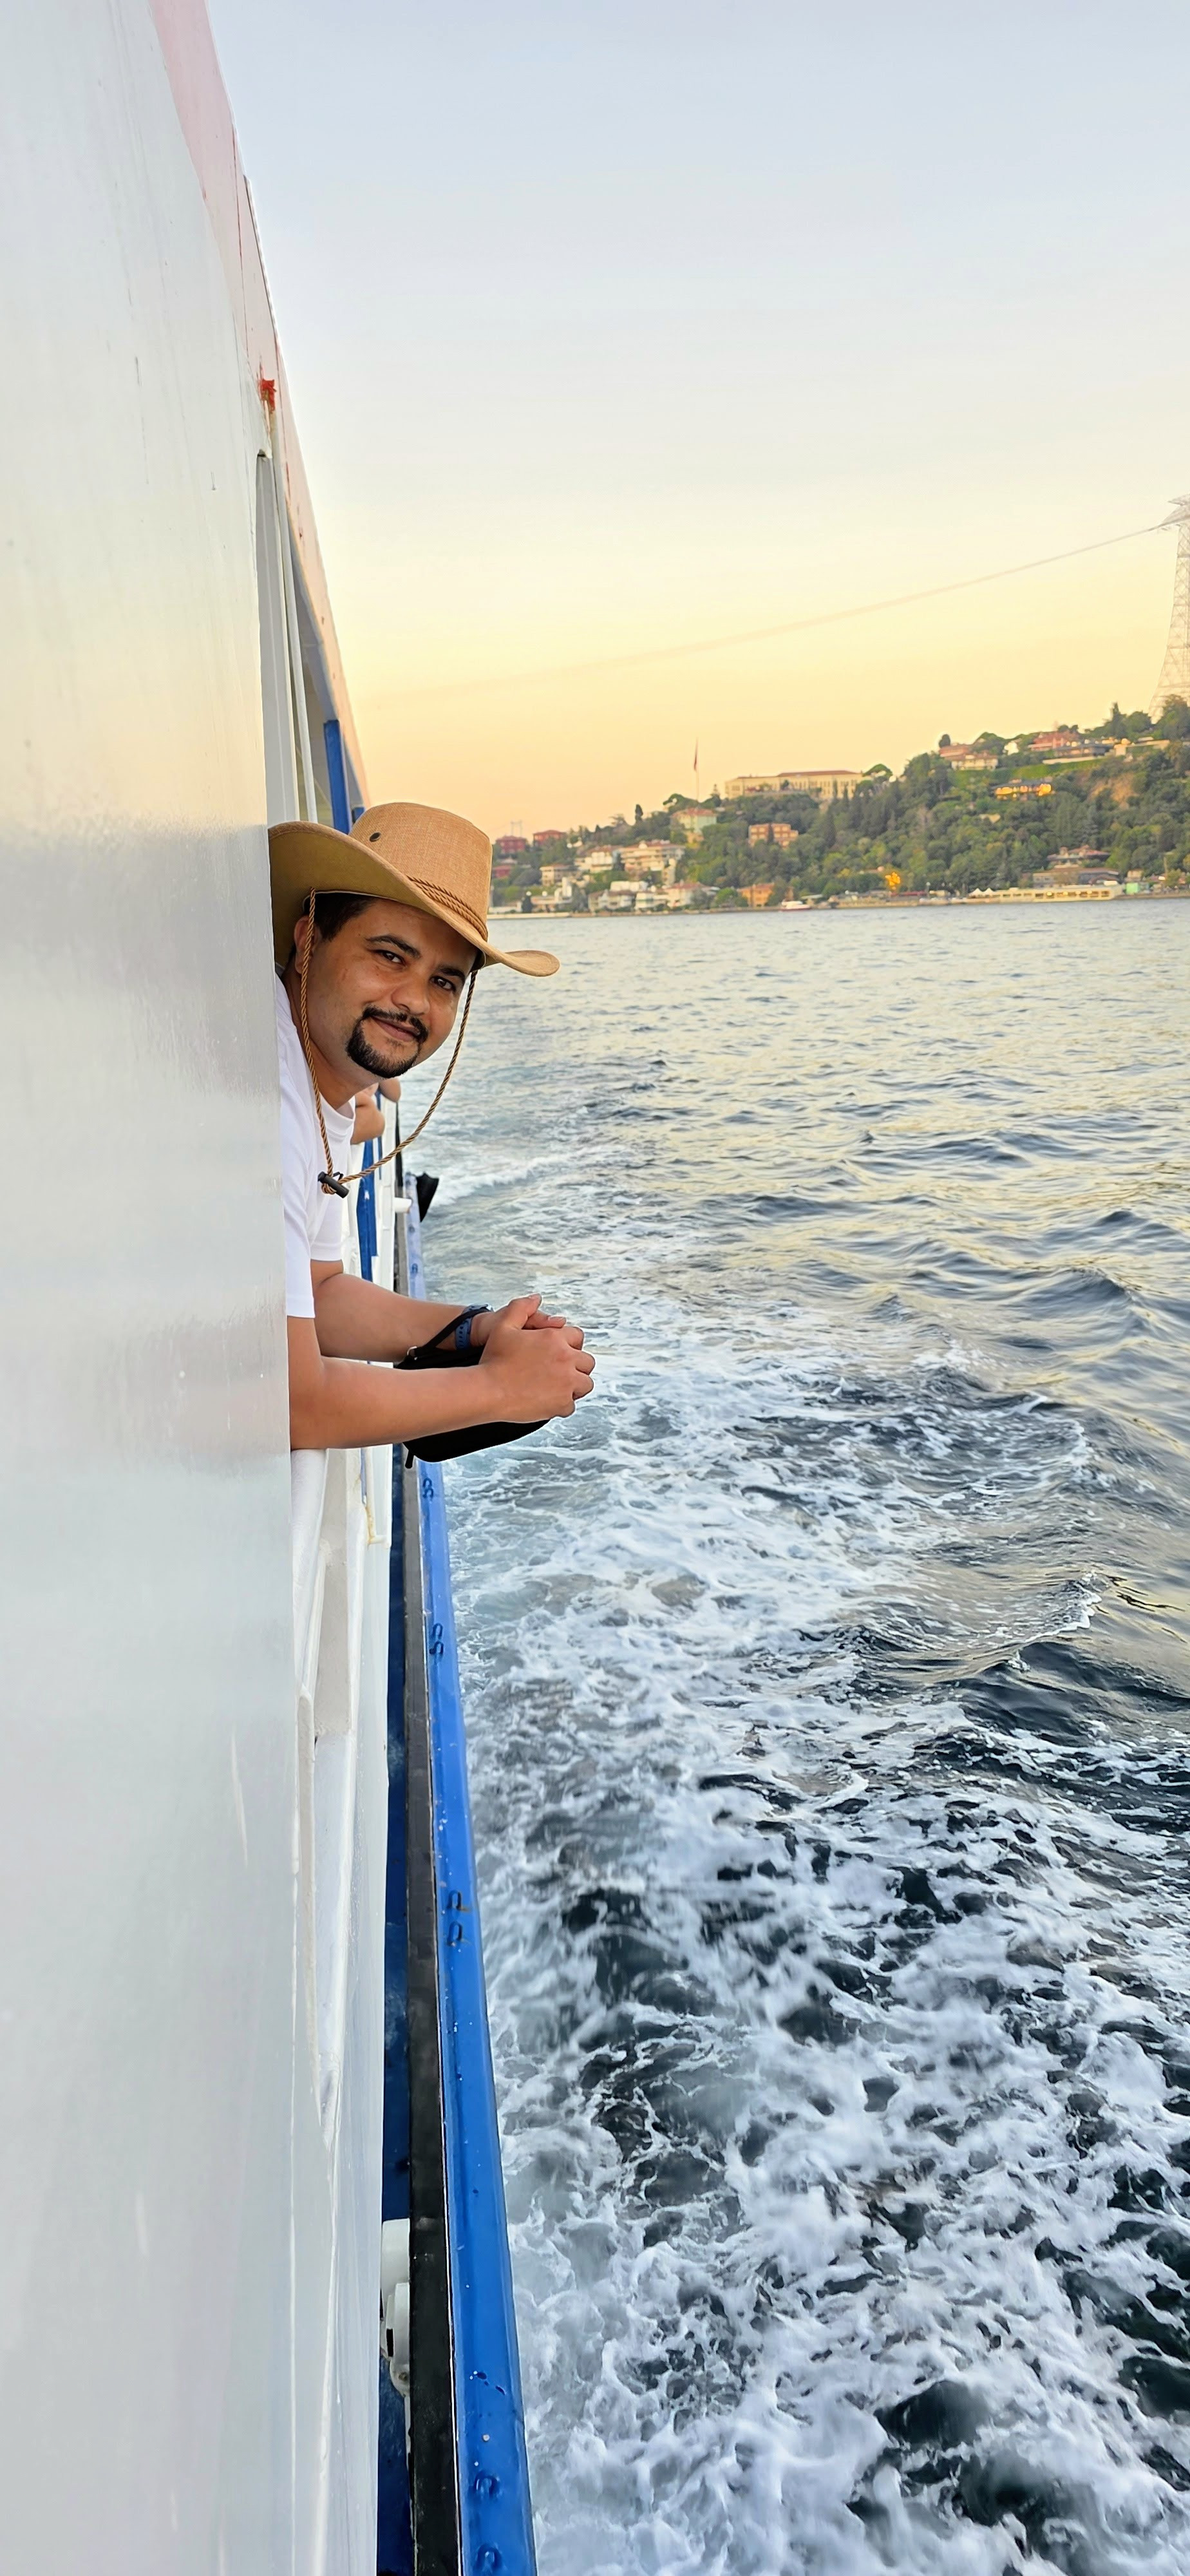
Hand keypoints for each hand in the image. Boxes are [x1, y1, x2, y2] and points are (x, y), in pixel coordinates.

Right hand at [478, 1294, 594, 1421]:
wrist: (487, 1390)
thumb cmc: (494, 1361)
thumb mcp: (503, 1326)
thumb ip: (521, 1308)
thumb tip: (536, 1299)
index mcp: (554, 1338)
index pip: (578, 1337)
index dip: (569, 1345)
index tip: (558, 1353)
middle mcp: (565, 1359)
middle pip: (587, 1362)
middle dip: (576, 1366)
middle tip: (558, 1371)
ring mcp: (566, 1382)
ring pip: (585, 1384)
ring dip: (574, 1385)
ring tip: (556, 1387)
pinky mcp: (561, 1403)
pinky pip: (571, 1405)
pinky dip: (561, 1404)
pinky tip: (546, 1400)